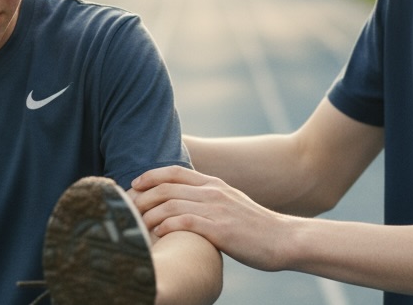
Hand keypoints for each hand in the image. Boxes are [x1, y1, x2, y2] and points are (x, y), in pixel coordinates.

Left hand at [132, 165, 294, 272]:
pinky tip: (158, 235)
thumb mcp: (231, 205)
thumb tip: (185, 208)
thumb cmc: (255, 228)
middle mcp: (213, 192)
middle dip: (142, 197)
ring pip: (170, 205)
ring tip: (138, 226)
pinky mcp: (219, 229)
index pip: (174, 172)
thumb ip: (209, 201)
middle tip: (128, 209)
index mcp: (214, 184)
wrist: (284, 239)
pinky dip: (165, 227)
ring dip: (149, 215)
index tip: (134, 186)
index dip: (150, 176)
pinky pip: (183, 223)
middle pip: (166, 188)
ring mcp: (216, 209)